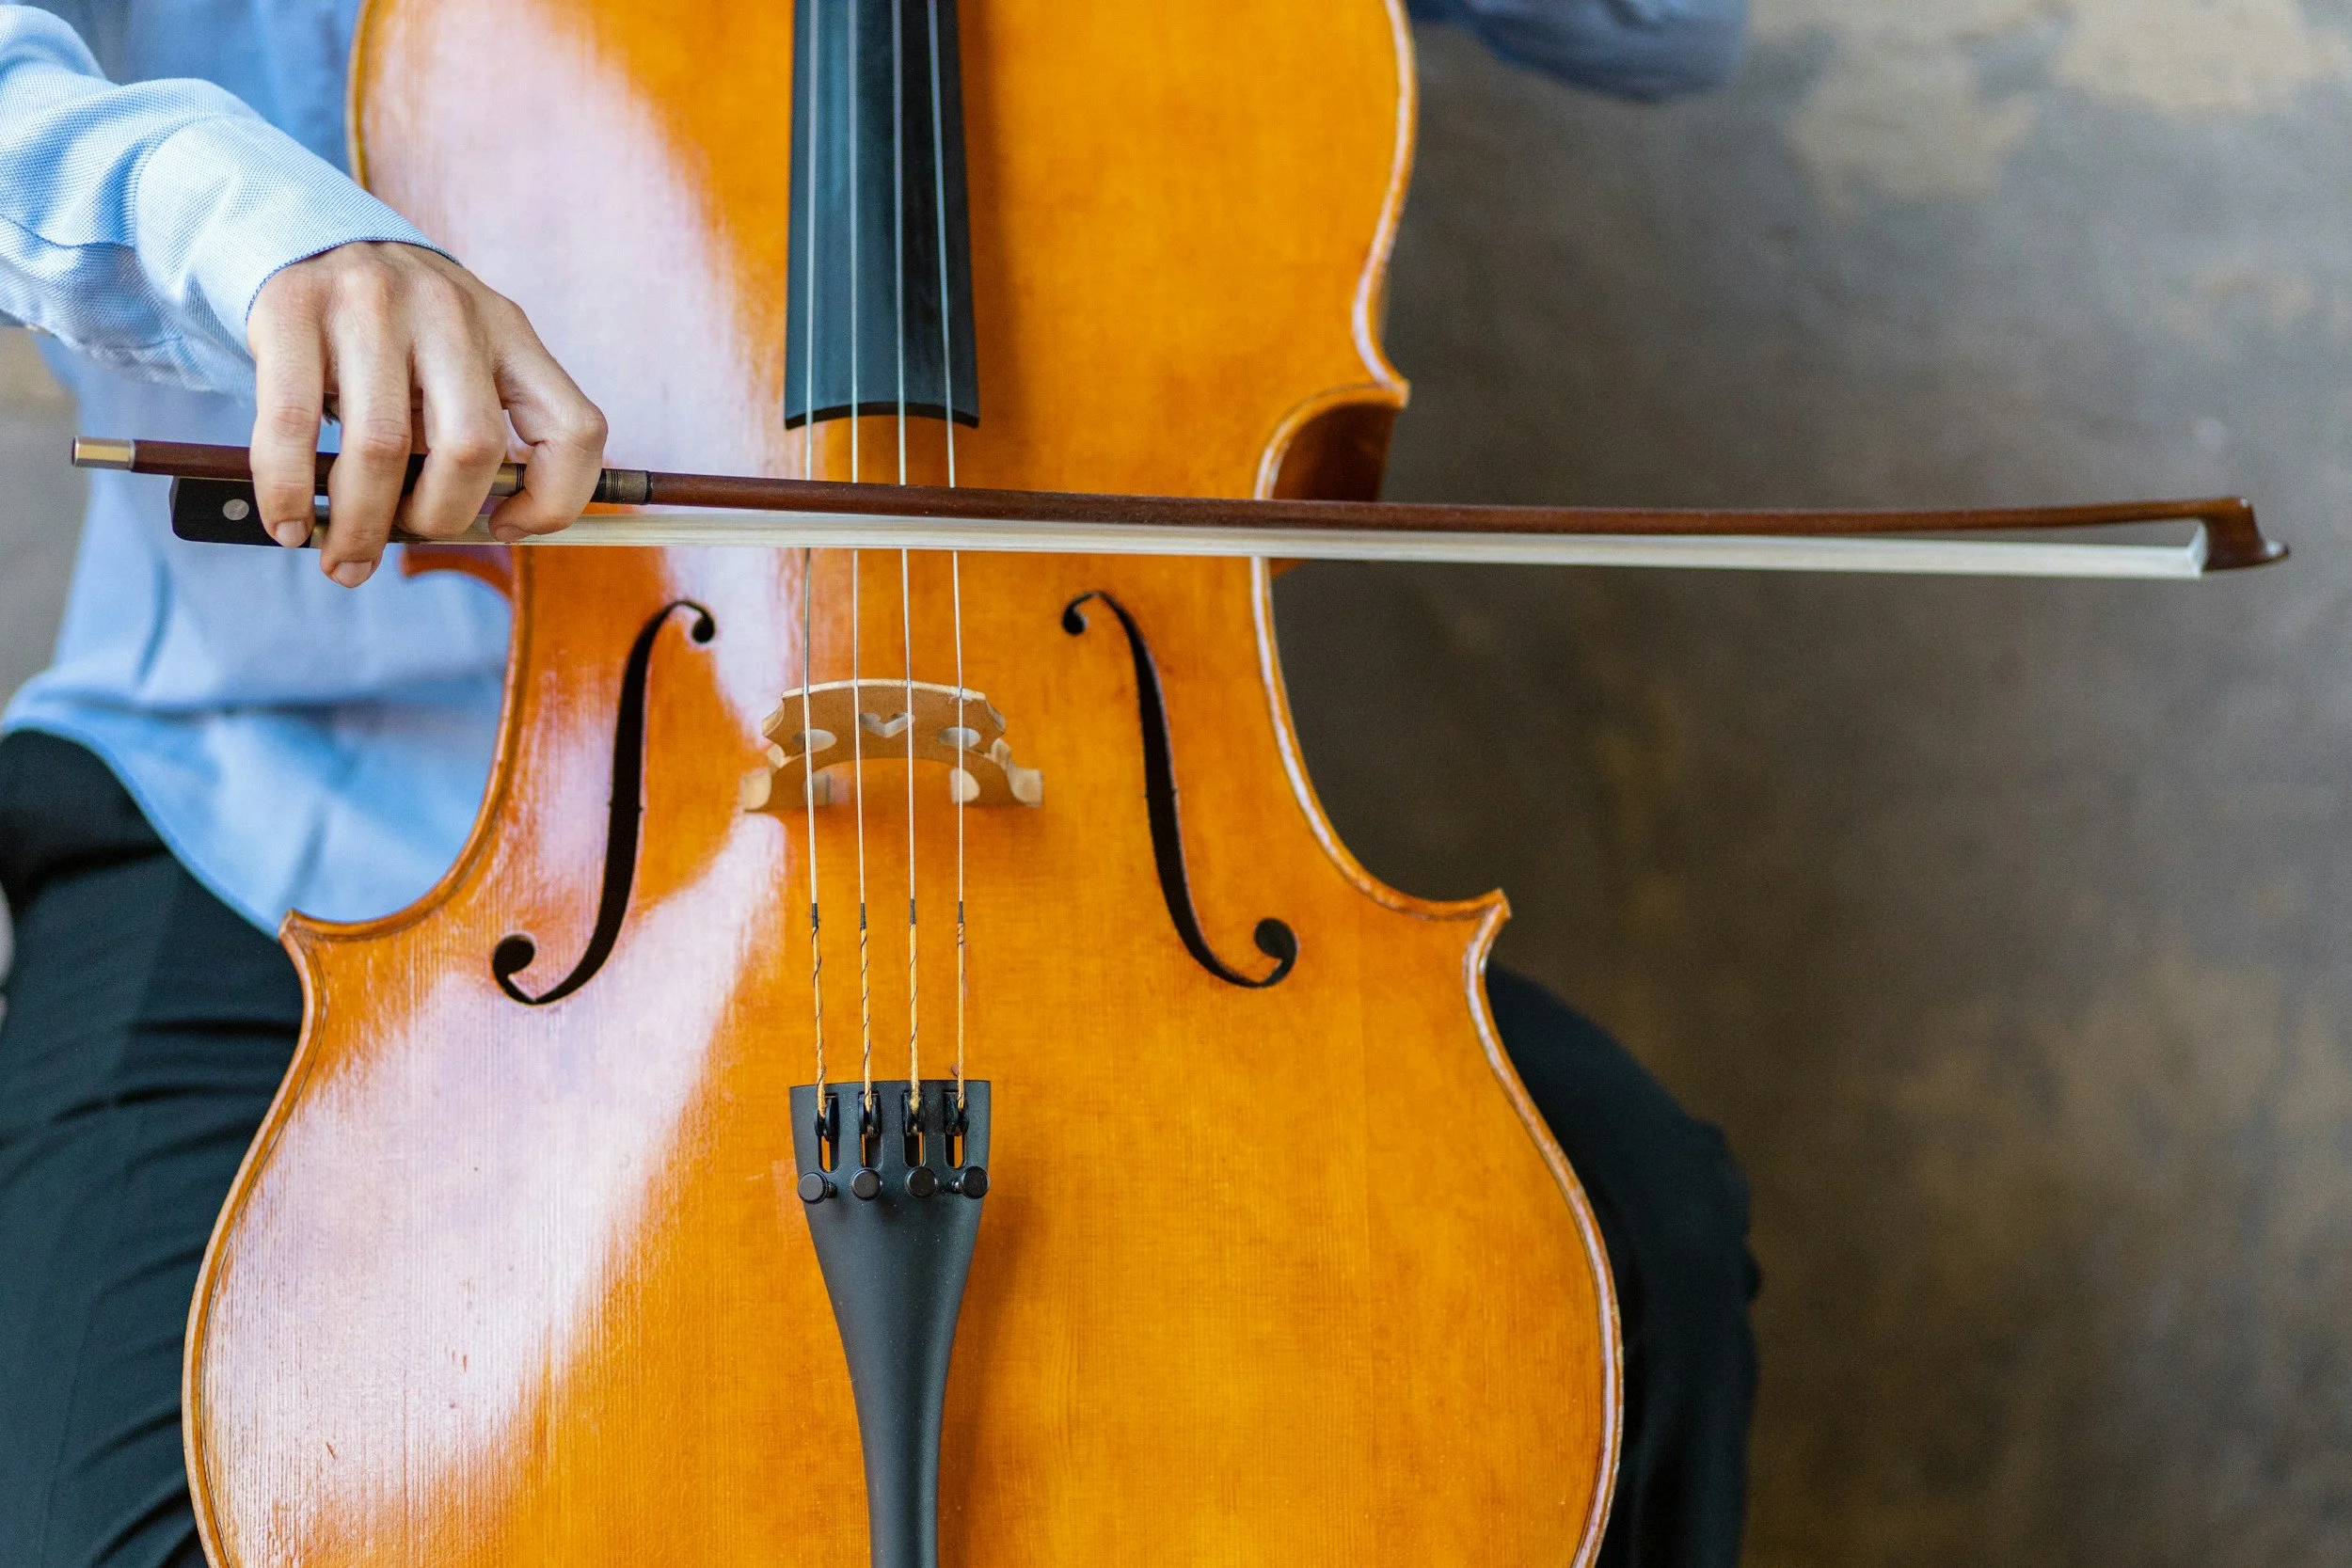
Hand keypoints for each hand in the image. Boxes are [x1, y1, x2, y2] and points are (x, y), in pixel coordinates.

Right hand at [244, 242, 607, 585]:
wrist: (301, 228)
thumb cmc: (391, 331)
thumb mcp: (455, 359)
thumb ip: (471, 430)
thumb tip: (473, 532)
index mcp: (510, 331)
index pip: (575, 428)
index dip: (555, 499)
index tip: (506, 526)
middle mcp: (451, 311)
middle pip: (472, 447)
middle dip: (438, 519)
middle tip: (402, 542)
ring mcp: (373, 303)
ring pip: (384, 446)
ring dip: (361, 523)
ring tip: (342, 559)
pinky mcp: (295, 306)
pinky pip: (296, 424)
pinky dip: (291, 492)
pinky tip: (291, 525)